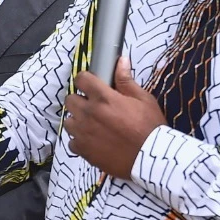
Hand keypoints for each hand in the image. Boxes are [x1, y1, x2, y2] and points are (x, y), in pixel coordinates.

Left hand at [64, 58, 166, 179]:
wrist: (151, 158)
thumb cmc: (150, 126)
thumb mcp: (143, 99)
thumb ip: (126, 81)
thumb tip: (121, 61)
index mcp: (103, 98)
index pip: (81, 79)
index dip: (86, 80)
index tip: (91, 85)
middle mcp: (89, 113)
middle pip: (70, 99)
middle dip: (80, 100)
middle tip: (93, 106)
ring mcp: (83, 132)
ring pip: (68, 121)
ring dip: (78, 120)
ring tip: (93, 125)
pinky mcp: (82, 150)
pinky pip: (72, 141)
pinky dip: (80, 140)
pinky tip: (93, 141)